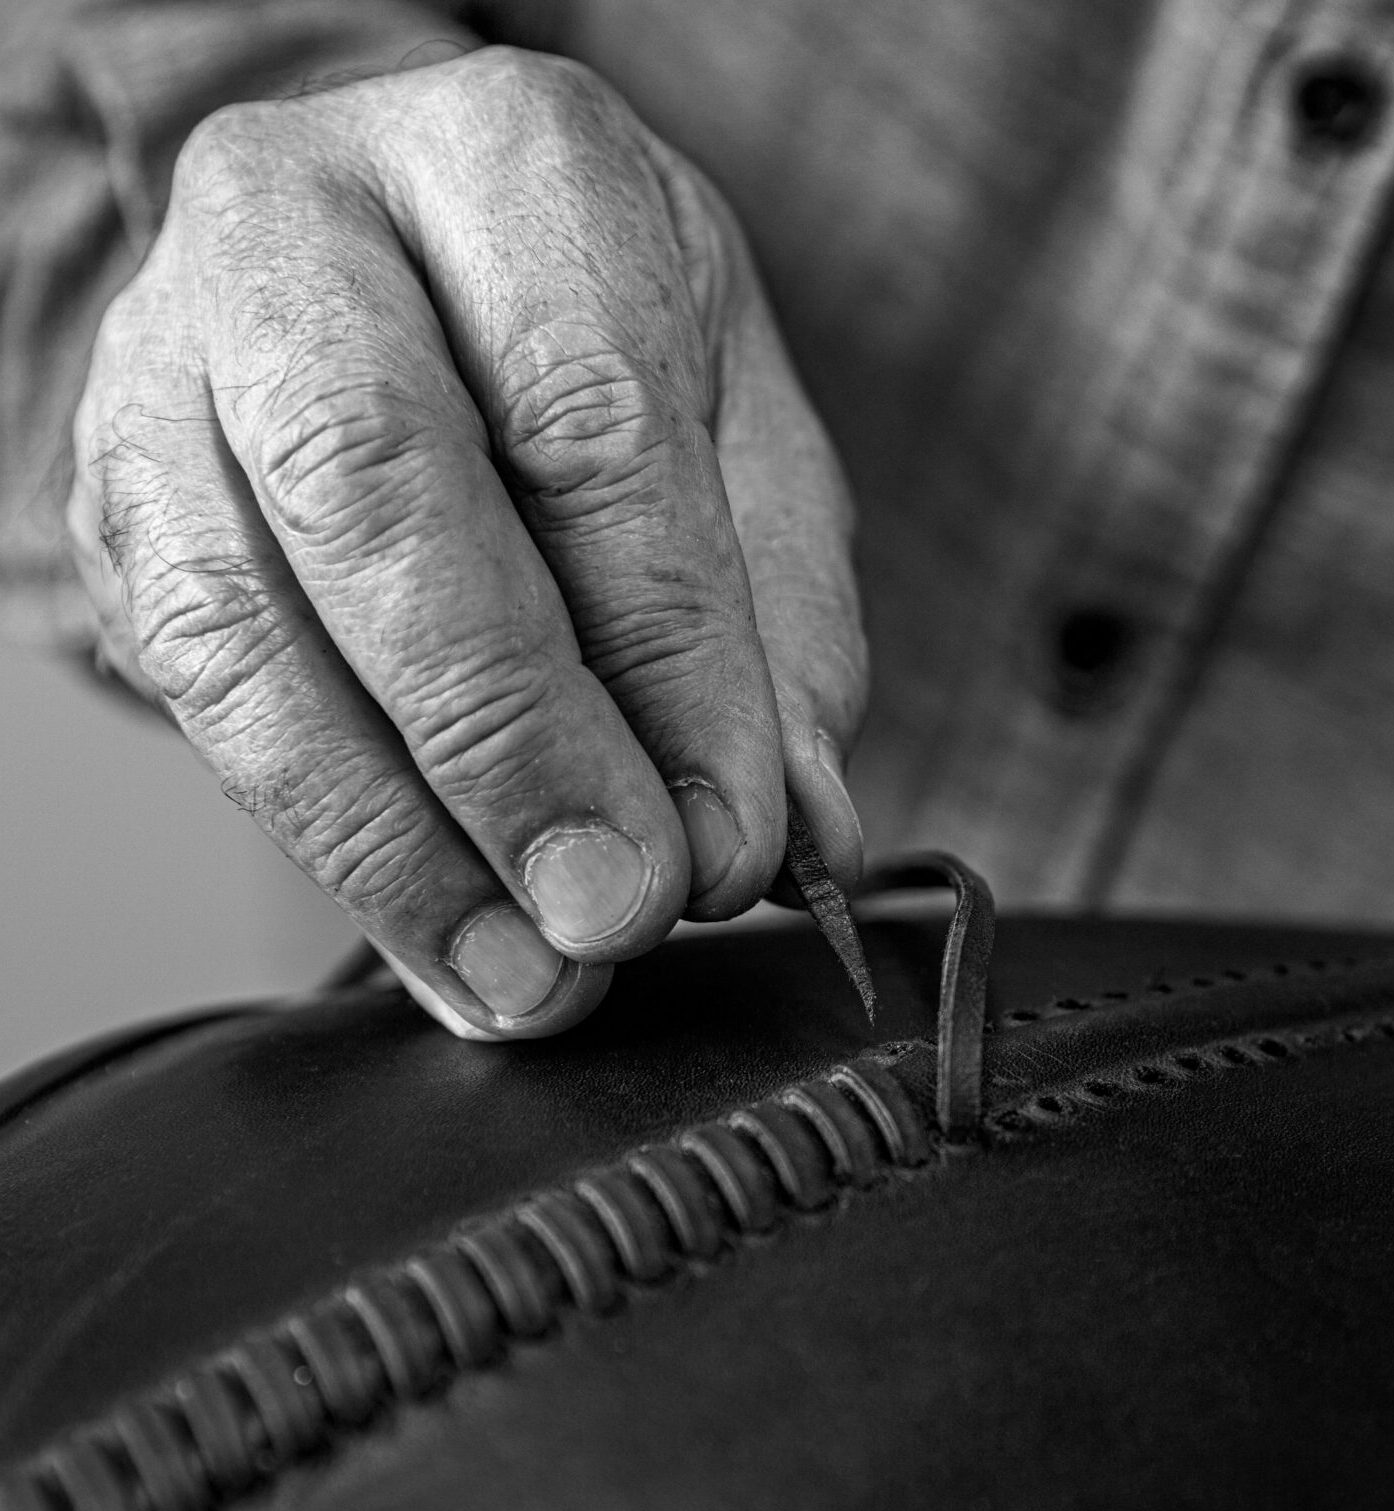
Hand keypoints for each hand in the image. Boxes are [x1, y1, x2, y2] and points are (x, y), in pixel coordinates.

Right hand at [67, 46, 864, 1039]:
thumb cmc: (606, 343)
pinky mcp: (116, 500)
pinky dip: (332, 846)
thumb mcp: (742, 437)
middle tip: (617, 910)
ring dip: (399, 841)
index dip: (668, 657)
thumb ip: (778, 627)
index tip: (733, 837)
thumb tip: (795, 834)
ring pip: (242, 619)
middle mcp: (306, 226)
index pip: (590, 418)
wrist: (411, 270)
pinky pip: (194, 693)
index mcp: (513, 166)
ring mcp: (172, 360)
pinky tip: (446, 944)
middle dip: (510, 741)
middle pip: (379, 490)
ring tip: (533, 977)